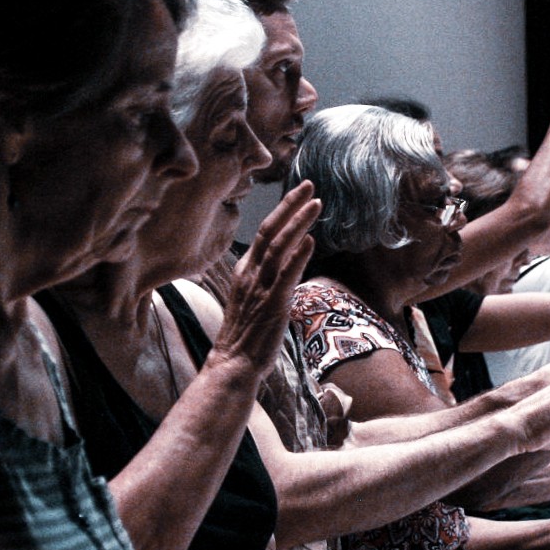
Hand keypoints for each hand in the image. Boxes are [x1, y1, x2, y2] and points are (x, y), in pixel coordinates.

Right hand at [210, 181, 320, 374]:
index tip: (299, 194)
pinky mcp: (272, 305)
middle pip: (271, 231)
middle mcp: (251, 275)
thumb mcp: (255, 298)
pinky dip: (297, 256)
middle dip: (290, 206)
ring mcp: (260, 289)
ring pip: (278, 247)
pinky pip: (285, 276)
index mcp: (246, 271)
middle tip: (309, 185)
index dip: (283, 211)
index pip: (265, 232)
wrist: (234, 363)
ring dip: (298, 223)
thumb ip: (269, 279)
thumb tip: (288, 265)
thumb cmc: (247, 334)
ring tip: (316, 204)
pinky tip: (310, 240)